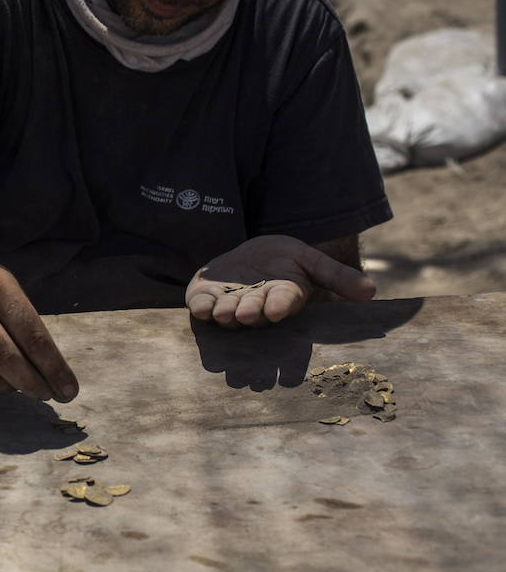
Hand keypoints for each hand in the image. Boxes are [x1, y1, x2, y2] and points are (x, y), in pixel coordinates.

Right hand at [0, 253, 77, 400]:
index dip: (54, 369)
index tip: (68, 390)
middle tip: (44, 394)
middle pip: (6, 359)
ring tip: (14, 385)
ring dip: (5, 388)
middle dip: (32, 384)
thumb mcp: (7, 290)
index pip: (32, 336)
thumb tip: (53, 375)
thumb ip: (26, 326)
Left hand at [186, 235, 376, 327]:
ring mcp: (231, 306)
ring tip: (224, 313)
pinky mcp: (208, 300)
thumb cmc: (286, 261)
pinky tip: (201, 307)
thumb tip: (372, 292)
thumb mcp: (311, 261)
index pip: (283, 304)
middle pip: (254, 314)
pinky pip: (203, 307)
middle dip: (250, 315)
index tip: (278, 310)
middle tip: (246, 315)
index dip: (280, 307)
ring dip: (225, 314)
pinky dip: (202, 307)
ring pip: (228, 315)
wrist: (253, 255)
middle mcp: (257, 308)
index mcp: (284, 299)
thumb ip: (336, 275)